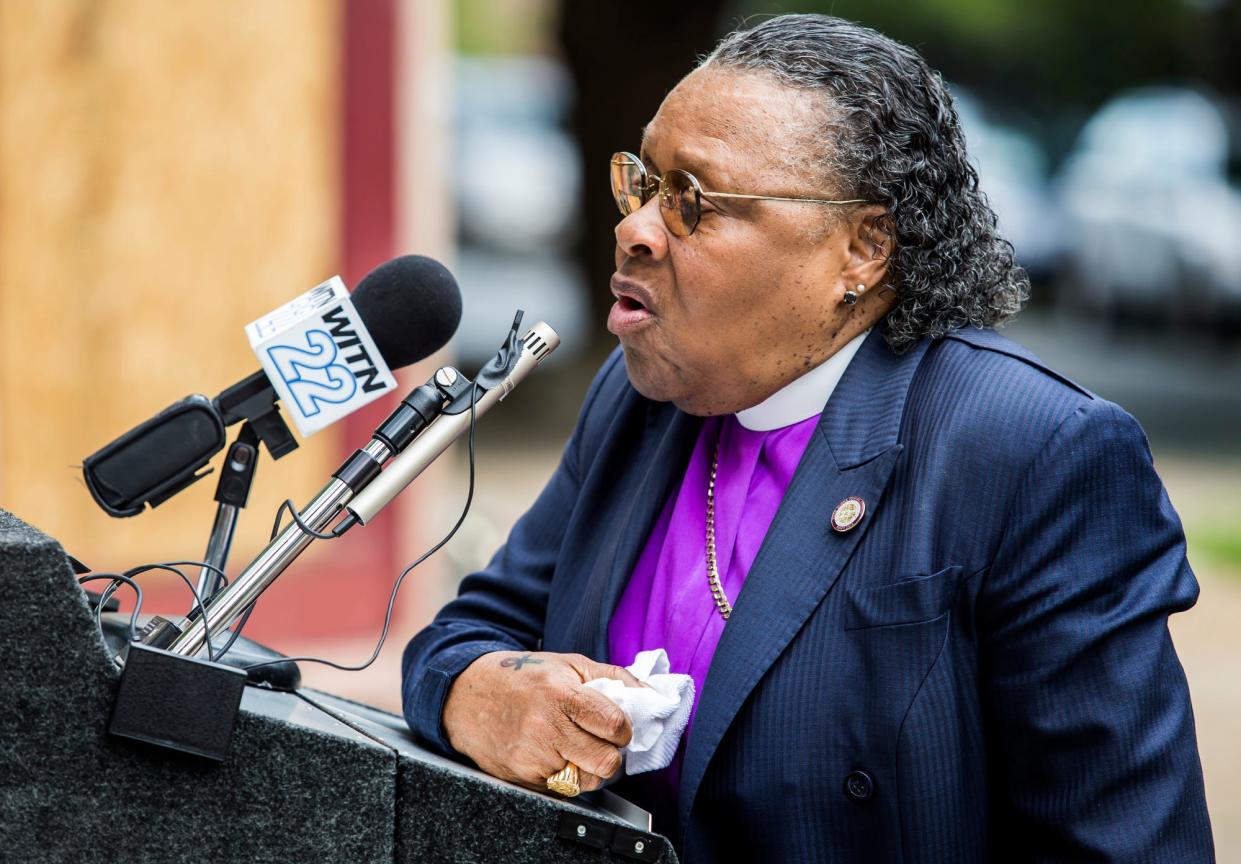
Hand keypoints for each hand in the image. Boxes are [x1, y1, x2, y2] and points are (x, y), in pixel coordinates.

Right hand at [442, 651, 641, 792]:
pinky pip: (563, 789)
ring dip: (591, 767)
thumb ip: (614, 678)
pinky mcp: (522, 777)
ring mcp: (532, 757)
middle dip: (611, 753)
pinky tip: (556, 754)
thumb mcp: (569, 664)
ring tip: (579, 746)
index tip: (617, 725)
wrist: (468, 695)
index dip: (623, 728)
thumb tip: (652, 695)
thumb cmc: (523, 676)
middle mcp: (545, 728)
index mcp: (561, 694)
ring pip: (587, 781)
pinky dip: (567, 775)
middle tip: (602, 740)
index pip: (614, 725)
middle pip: (606, 762)